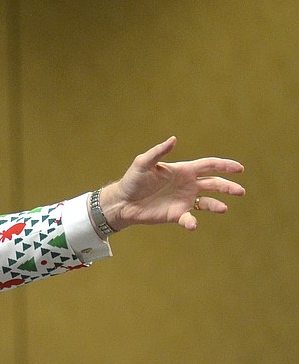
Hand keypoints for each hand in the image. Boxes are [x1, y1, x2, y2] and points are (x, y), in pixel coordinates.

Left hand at [99, 136, 244, 231]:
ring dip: (217, 205)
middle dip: (228, 186)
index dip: (224, 166)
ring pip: (208, 202)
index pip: (209, 166)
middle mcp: (187, 185)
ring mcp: (184, 200)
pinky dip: (193, 222)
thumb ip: (158, 152)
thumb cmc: (132, 180)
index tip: (239, 168)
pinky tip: (193, 224)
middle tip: (240, 191)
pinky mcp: (177, 214)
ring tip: (224, 209)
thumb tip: (174, 139)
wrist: (122, 202)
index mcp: (183, 170)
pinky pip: (190, 218)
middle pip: (214, 183)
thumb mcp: (143, 163)